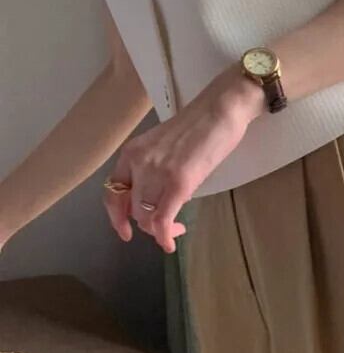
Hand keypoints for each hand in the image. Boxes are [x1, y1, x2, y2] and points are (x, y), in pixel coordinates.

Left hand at [104, 65, 265, 252]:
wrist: (221, 109)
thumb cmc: (201, 124)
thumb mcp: (165, 145)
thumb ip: (154, 168)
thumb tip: (160, 196)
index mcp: (132, 152)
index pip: (113, 192)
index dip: (117, 216)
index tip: (126, 231)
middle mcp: (138, 162)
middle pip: (132, 209)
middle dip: (147, 225)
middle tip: (167, 229)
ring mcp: (157, 172)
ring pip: (147, 217)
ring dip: (159, 231)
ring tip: (175, 231)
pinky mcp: (178, 181)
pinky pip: (163, 219)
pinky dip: (165, 236)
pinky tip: (171, 243)